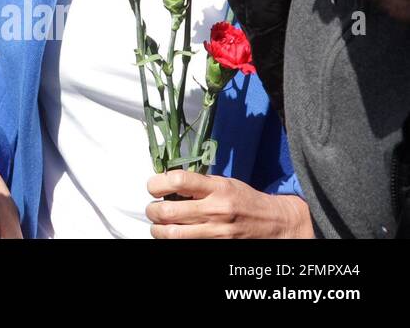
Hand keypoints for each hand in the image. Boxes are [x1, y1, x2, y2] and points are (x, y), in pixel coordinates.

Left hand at [145, 171, 314, 237]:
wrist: (275, 222)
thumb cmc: (245, 199)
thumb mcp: (223, 182)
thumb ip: (197, 183)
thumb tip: (165, 182)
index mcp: (216, 188)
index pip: (178, 180)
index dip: (157, 183)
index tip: (152, 187)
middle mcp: (216, 209)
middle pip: (169, 211)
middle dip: (152, 211)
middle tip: (152, 209)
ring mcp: (217, 232)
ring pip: (174, 234)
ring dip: (158, 230)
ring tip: (158, 226)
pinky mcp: (218, 246)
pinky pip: (187, 245)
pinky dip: (174, 241)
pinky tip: (173, 235)